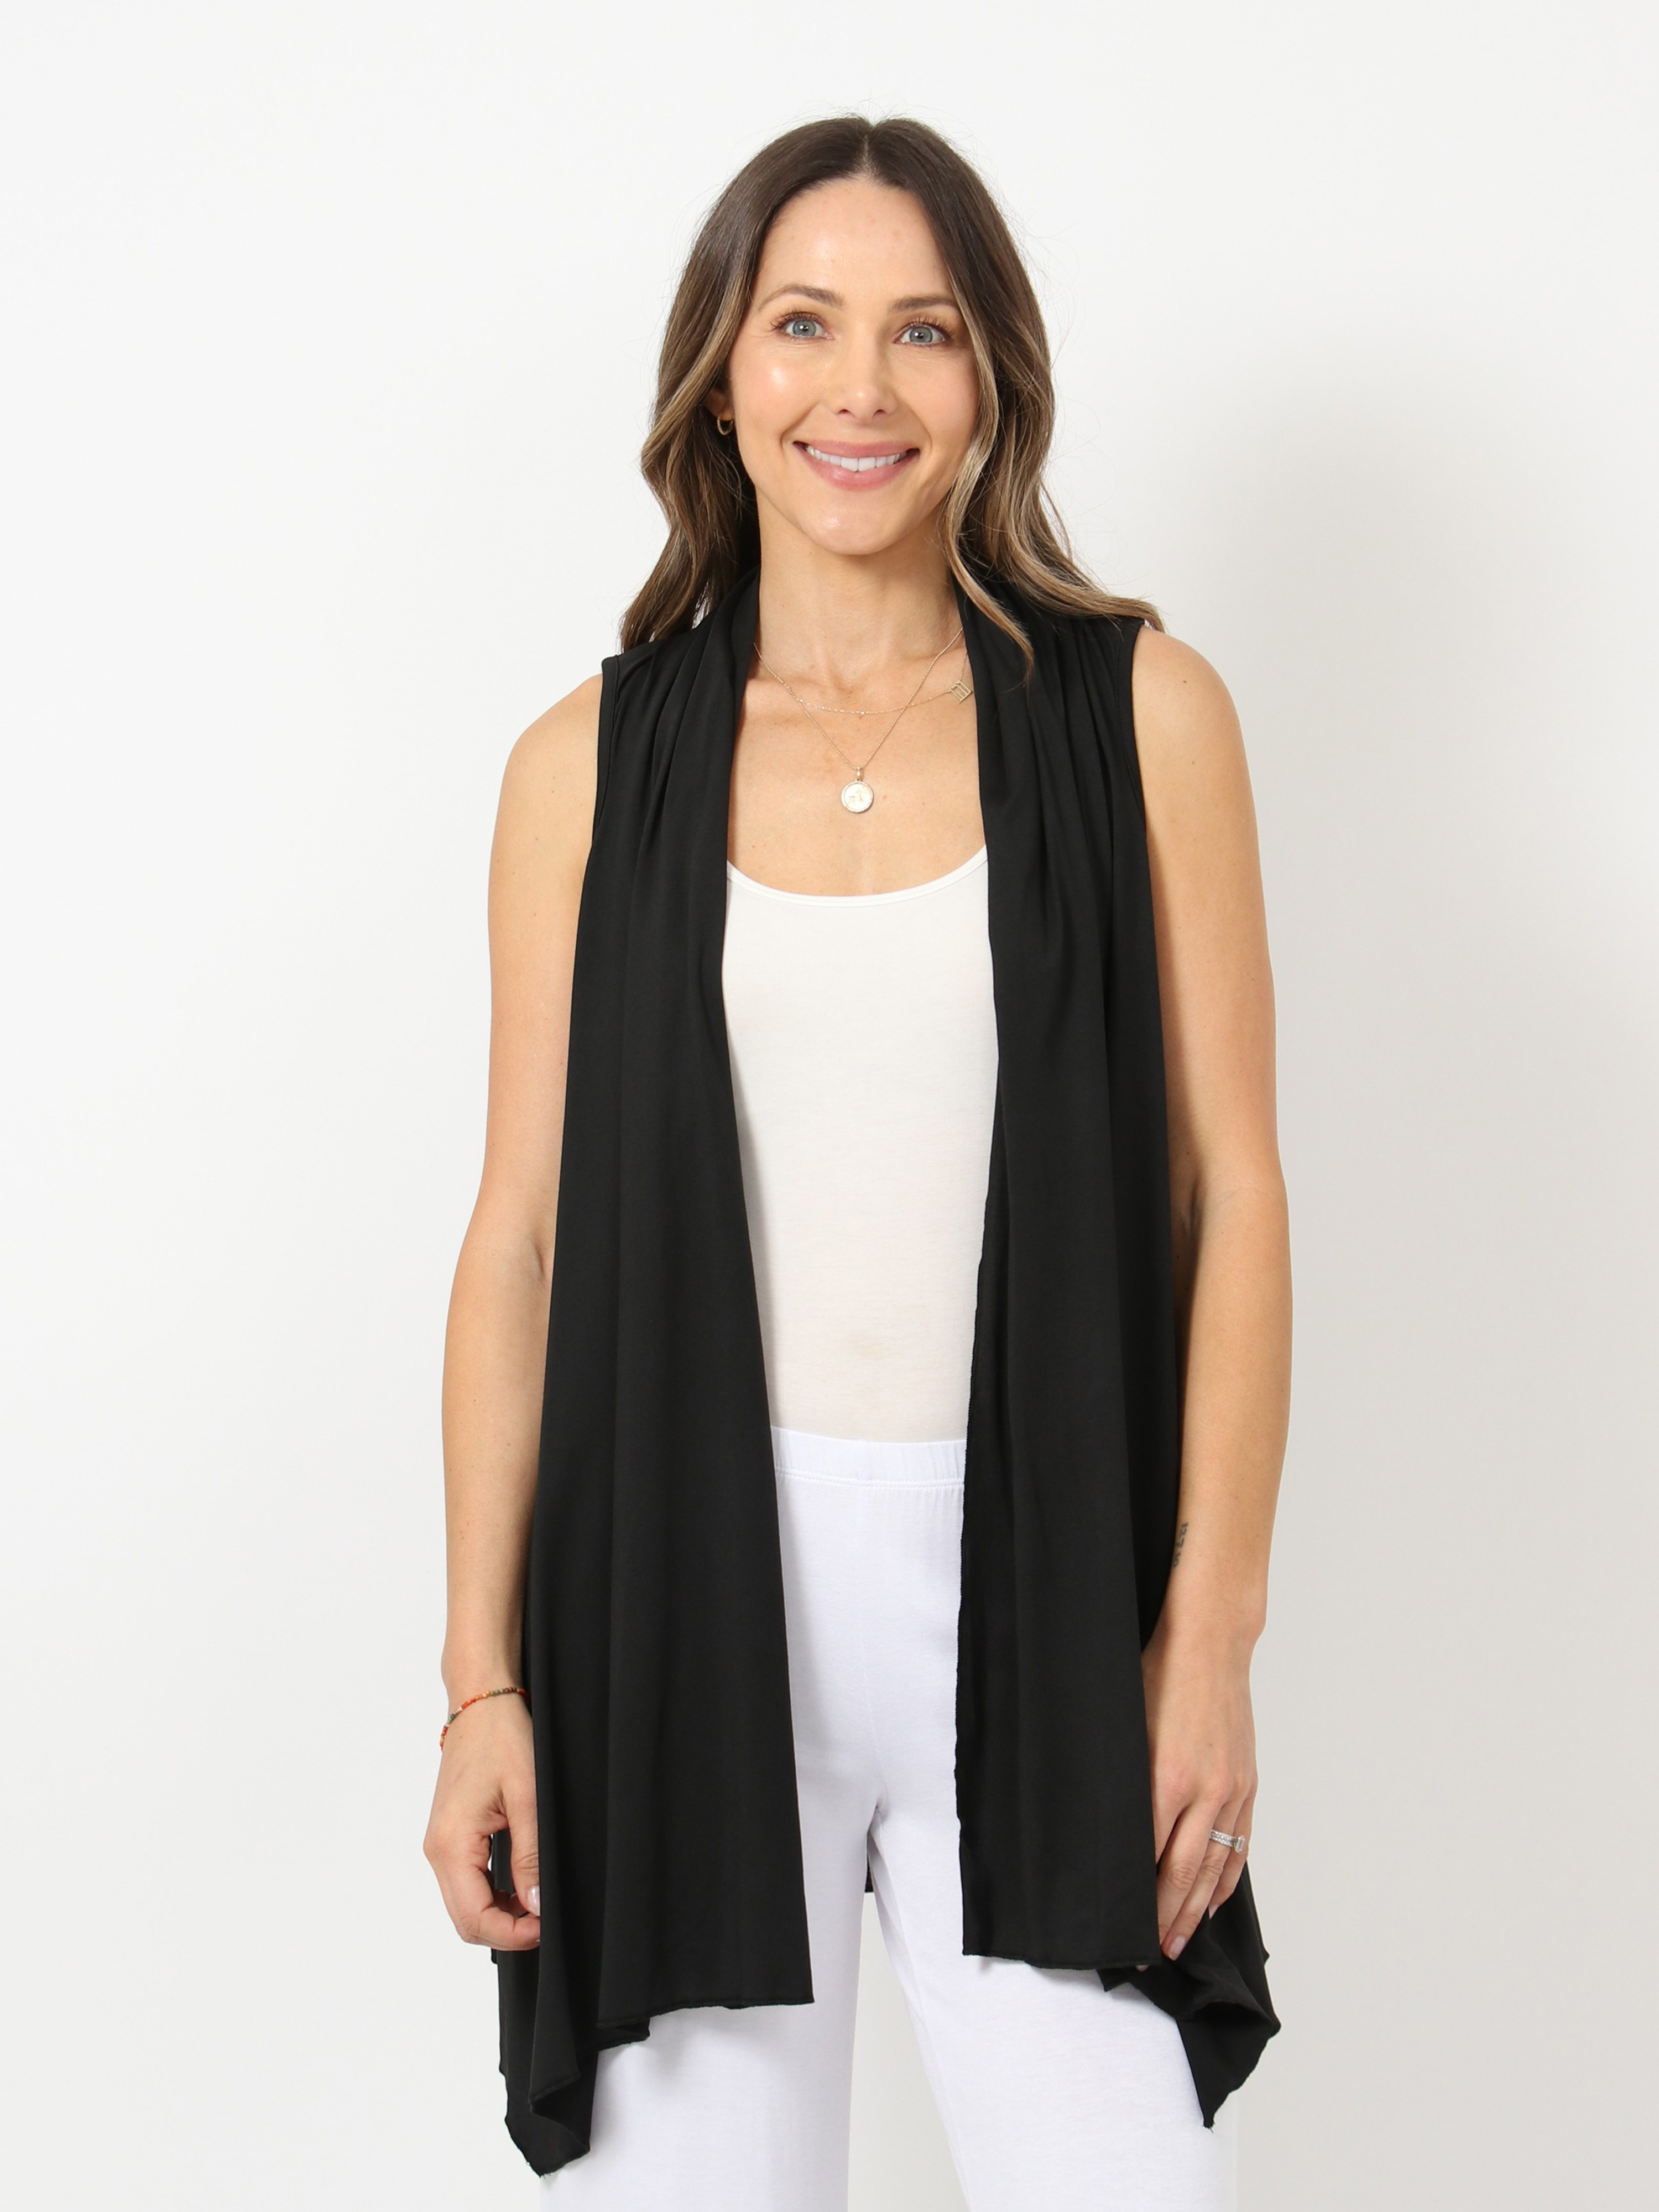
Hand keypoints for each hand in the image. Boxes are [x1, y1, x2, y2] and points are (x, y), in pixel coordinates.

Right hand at [423, 1691, 541, 1949]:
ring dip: (498, 1913)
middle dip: (505, 1930)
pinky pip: (465, 1881)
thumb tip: (535, 1906)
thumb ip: (529, 1856)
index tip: (546, 1927)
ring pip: (463, 1903)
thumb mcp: (527, 1797)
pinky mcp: (449, 1835)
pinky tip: (519, 1885)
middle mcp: (437, 1850)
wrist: (480, 1701)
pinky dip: (490, 1893)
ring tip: (537, 1903)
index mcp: (451, 1844)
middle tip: (545, 1920)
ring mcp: (440, 1843)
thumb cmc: (501, 1739)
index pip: (473, 1917)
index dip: (511, 1934)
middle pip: (464, 1919)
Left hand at [1140, 1618, 1255, 1958]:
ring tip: (1178, 1942)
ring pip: (1214, 1868)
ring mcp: (1232, 1790)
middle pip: (1184, 1874)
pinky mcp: (1246, 1785)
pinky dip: (1226, 1880)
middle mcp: (1206, 1791)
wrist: (1210, 1643)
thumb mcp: (1126, 1728)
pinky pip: (1238, 1845)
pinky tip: (1211, 1902)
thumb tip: (1103, 1829)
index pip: (1150, 1857)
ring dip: (1195, 1911)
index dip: (1137, 1900)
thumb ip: (1121, 1782)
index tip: (1121, 1928)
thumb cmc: (1158, 1674)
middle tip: (1147, 1954)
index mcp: (1168, 1777)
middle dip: (1164, 1919)